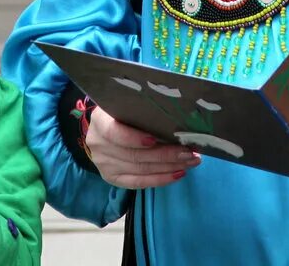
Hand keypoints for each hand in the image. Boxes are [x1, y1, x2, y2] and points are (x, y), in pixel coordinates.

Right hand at [84, 106, 200, 188]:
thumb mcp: (126, 105)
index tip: (154, 139)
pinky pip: (138, 183)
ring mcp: (105, 165)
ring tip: (190, 161)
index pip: (114, 133)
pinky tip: (178, 174)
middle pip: (134, 155)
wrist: (103, 130)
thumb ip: (142, 110)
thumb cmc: (121, 112)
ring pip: (140, 170)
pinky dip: (160, 179)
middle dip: (166, 154)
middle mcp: (99, 145)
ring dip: (169, 167)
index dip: (134, 139)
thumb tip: (175, 118)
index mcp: (100, 122)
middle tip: (189, 151)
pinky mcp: (113, 178)